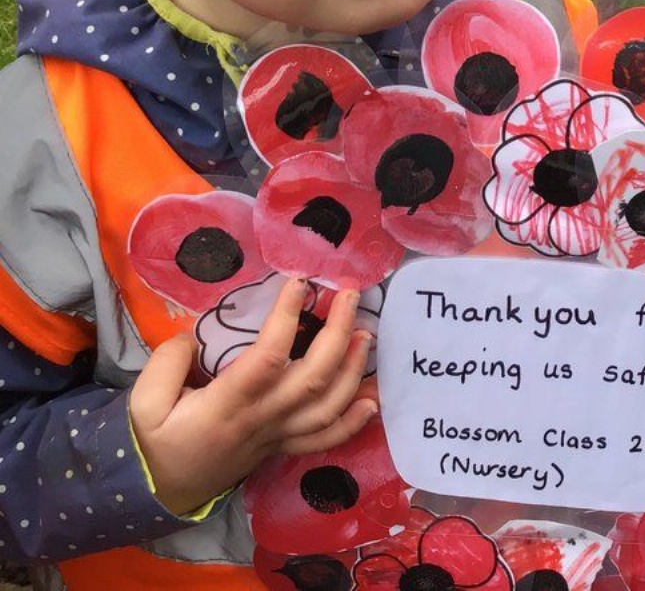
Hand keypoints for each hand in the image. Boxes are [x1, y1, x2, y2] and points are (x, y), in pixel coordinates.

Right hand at [129, 277, 375, 515]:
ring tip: (367, 333)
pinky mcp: (283, 447)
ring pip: (327, 408)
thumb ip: (167, 363)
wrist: (162, 491)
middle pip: (312, 379)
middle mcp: (262, 419)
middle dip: (338, 334)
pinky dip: (353, 422)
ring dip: (353, 370)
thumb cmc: (156, 440)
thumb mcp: (143, 402)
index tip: (299, 282)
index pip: (267, 358)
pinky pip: (324, 440)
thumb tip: (191, 335)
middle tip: (351, 295)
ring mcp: (278, 436)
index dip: (287, 318)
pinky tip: (373, 400)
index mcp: (228, 404)